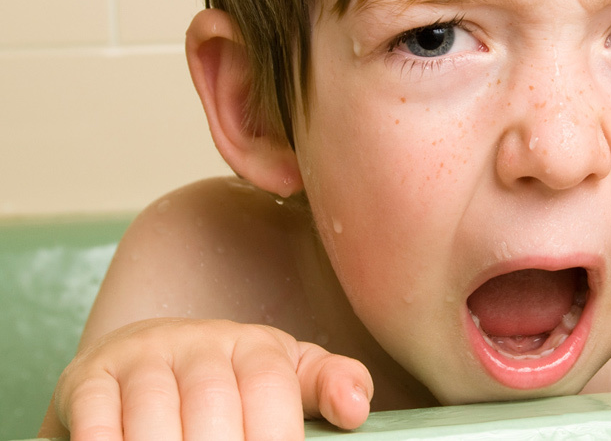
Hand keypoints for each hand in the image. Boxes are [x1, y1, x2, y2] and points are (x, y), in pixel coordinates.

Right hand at [41, 318, 372, 440]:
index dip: (275, 437)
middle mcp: (198, 343)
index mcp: (255, 346)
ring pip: (153, 421)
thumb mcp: (286, 379)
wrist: (144, 360)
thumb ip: (326, 386)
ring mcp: (141, 359)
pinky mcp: (88, 378)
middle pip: (213, 409)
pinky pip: (95, 422)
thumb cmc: (230, 383)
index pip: (270, 389)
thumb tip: (356, 408)